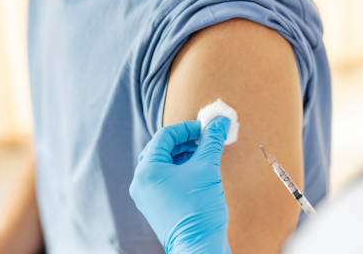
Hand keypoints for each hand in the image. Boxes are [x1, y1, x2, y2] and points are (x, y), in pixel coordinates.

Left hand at [129, 117, 230, 253]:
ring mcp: (147, 196)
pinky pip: (164, 180)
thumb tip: (221, 121)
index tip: (205, 127)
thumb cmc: (199, 209)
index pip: (165, 136)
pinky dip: (180, 171)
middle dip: (184, 142)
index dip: (187, 128)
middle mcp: (141, 182)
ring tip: (204, 154)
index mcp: (147, 170)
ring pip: (163, 165)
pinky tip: (198, 172)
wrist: (199, 248)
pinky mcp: (156, 207)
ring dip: (183, 156)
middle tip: (204, 139)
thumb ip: (212, 141)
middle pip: (161, 149)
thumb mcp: (207, 168)